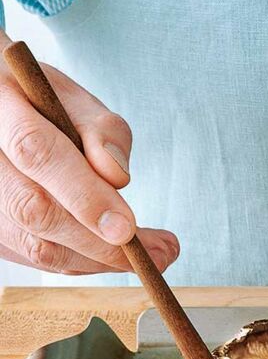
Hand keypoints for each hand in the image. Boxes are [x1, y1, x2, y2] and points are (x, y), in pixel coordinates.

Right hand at [0, 32, 177, 274]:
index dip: (84, 194)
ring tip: (152, 254)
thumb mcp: (72, 97)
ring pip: (35, 245)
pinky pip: (36, 257)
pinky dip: (84, 261)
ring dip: (101, 259)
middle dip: (101, 242)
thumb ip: (101, 129)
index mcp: (0, 108)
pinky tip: (116, 253)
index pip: (36, 152)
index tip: (127, 227)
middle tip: (160, 252)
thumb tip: (117, 176)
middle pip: (34, 209)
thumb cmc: (37, 102)